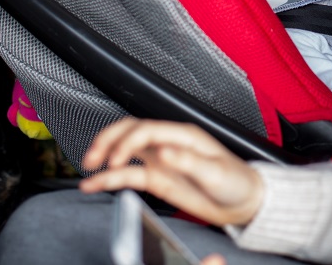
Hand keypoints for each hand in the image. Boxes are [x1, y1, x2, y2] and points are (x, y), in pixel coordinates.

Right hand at [79, 118, 263, 226]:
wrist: (243, 201)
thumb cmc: (236, 181)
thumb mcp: (215, 172)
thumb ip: (189, 162)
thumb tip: (164, 151)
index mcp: (184, 136)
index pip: (147, 130)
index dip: (127, 142)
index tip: (116, 160)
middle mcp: (169, 143)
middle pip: (130, 131)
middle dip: (108, 141)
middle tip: (93, 158)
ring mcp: (161, 160)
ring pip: (125, 151)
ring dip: (104, 156)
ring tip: (88, 168)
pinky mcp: (158, 178)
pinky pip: (129, 174)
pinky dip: (110, 178)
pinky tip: (95, 183)